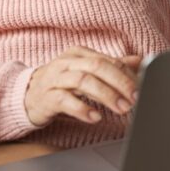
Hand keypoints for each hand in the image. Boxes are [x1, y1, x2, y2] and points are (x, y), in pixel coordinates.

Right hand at [24, 47, 142, 126]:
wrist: (28, 96)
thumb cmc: (62, 83)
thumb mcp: (87, 72)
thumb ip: (112, 67)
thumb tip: (139, 61)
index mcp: (79, 53)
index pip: (108, 60)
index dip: (126, 74)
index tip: (141, 87)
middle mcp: (67, 63)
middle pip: (97, 67)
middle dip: (119, 82)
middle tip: (134, 98)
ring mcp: (55, 78)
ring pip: (83, 81)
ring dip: (105, 95)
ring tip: (121, 108)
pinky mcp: (47, 97)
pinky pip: (65, 100)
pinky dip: (82, 108)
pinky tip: (95, 117)